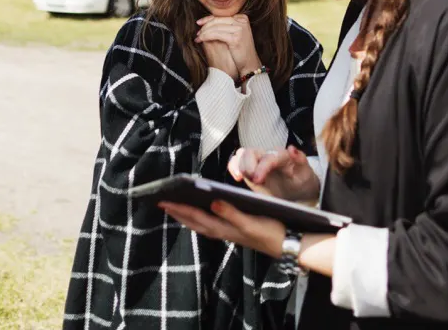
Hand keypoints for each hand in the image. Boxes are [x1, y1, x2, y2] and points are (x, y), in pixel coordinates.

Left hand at [159, 199, 286, 259]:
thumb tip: (212, 202)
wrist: (287, 245)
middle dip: (178, 212)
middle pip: (194, 222)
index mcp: (224, 228)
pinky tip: (198, 214)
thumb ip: (232, 213)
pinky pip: (209, 225)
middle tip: (161, 202)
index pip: (196, 217)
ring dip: (186, 216)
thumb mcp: (251, 223)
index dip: (180, 209)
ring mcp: (228, 233)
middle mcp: (222, 232)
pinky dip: (199, 219)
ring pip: (201, 224)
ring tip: (173, 207)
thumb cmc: (271, 231)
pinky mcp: (234, 232)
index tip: (163, 200)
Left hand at [196, 14, 259, 77]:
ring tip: (198, 38)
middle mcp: (242, 21)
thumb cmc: (240, 50)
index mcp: (242, 18)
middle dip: (205, 26)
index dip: (208, 19)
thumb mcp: (235, 34)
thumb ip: (225, 25)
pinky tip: (201, 40)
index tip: (199, 23)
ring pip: (215, 28)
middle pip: (218, 20)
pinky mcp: (235, 38)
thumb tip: (207, 20)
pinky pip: (216, 35)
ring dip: (204, 33)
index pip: (221, 15)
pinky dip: (206, 37)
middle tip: (198, 32)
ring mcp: (240, 29)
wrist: (249, 64)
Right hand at [228, 146, 320, 202]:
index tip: (257, 180)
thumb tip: (292, 148)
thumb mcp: (306, 172)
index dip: (261, 167)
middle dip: (247, 166)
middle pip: (250, 152)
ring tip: (242, 178)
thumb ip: (300, 159)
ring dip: (239, 166)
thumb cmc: (302, 179)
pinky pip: (236, 162)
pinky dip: (233, 167)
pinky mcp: (250, 169)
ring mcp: (257, 162)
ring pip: (241, 155)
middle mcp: (267, 155)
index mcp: (282, 156)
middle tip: (253, 181)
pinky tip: (237, 178)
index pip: (269, 156)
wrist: (298, 188)